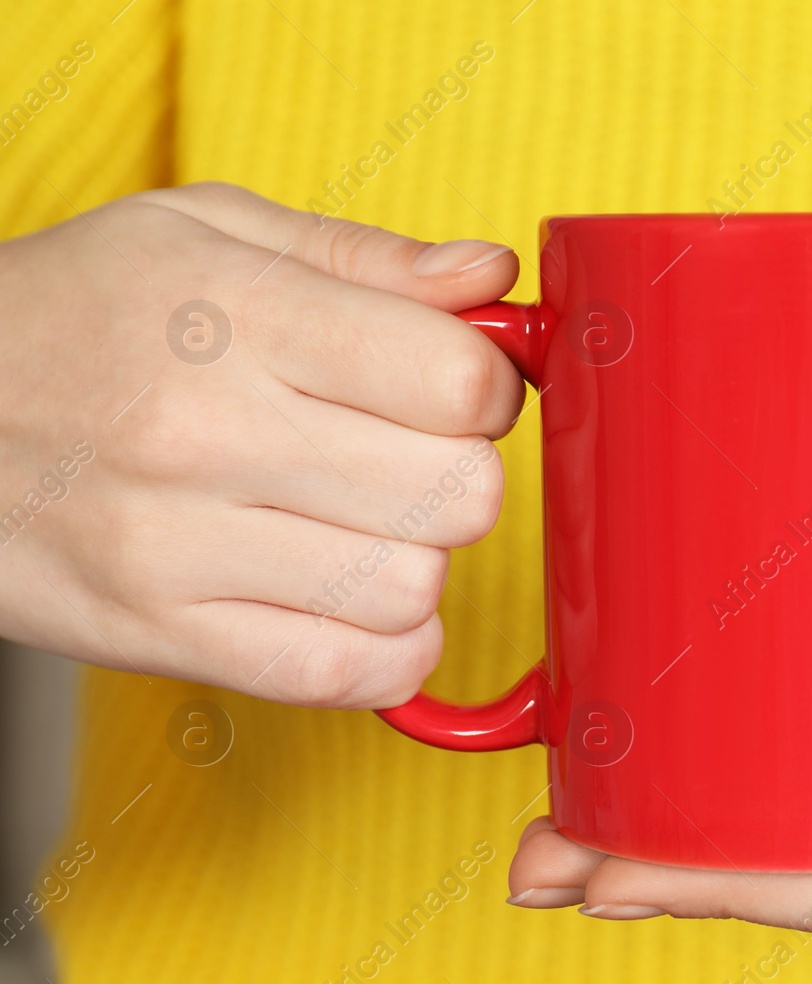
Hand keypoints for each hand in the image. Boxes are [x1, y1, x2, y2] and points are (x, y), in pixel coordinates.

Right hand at [0, 182, 524, 707]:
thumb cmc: (72, 313)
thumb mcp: (205, 232)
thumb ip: (366, 258)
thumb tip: (494, 277)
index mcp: (235, 314)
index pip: (457, 382)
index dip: (487, 389)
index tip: (453, 389)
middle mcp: (208, 432)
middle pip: (458, 495)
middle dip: (460, 476)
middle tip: (405, 456)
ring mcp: (178, 546)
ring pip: (414, 590)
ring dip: (417, 562)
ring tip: (358, 524)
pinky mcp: (157, 634)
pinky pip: (343, 676)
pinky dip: (382, 650)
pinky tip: (350, 599)